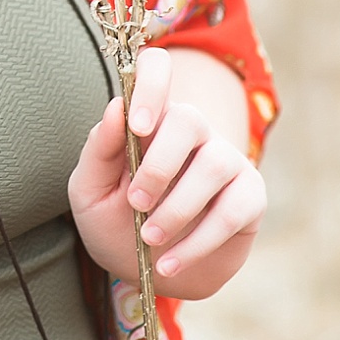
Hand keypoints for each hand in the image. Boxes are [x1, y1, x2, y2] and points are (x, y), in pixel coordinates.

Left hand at [67, 46, 265, 299]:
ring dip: (178, 207)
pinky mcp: (249, 197)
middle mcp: (191, 130)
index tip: (137, 126)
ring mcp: (225, 160)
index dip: (151, 84)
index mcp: (148, 117)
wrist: (146, 272)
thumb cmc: (114, 219)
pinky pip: (235, 209)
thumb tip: (116, 107)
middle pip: (188, 118)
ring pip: (214, 164)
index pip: (157, 67)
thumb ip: (99, 149)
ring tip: (150, 238)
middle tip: (135, 203)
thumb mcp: (90, 189)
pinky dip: (199, 241)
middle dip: (159, 165)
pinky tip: (171, 262)